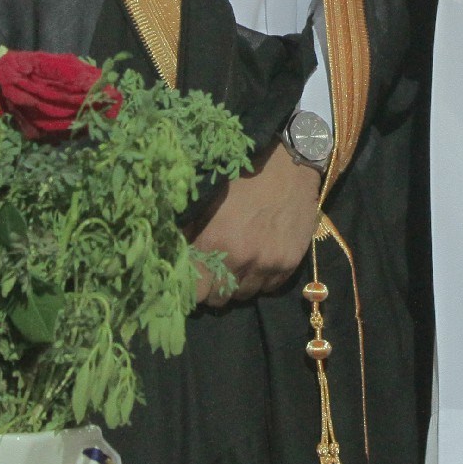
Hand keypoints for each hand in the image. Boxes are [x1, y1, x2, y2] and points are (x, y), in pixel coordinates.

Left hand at [189, 146, 321, 305]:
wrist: (288, 165)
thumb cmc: (242, 177)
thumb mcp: (208, 198)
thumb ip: (189, 229)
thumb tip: (172, 253)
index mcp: (216, 242)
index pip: (196, 291)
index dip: (192, 287)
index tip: (192, 279)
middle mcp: (243, 258)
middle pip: (220, 298)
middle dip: (213, 287)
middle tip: (214, 271)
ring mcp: (269, 264)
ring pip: (245, 295)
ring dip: (237, 283)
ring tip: (237, 263)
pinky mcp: (290, 263)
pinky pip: (269, 288)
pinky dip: (261, 280)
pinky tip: (258, 261)